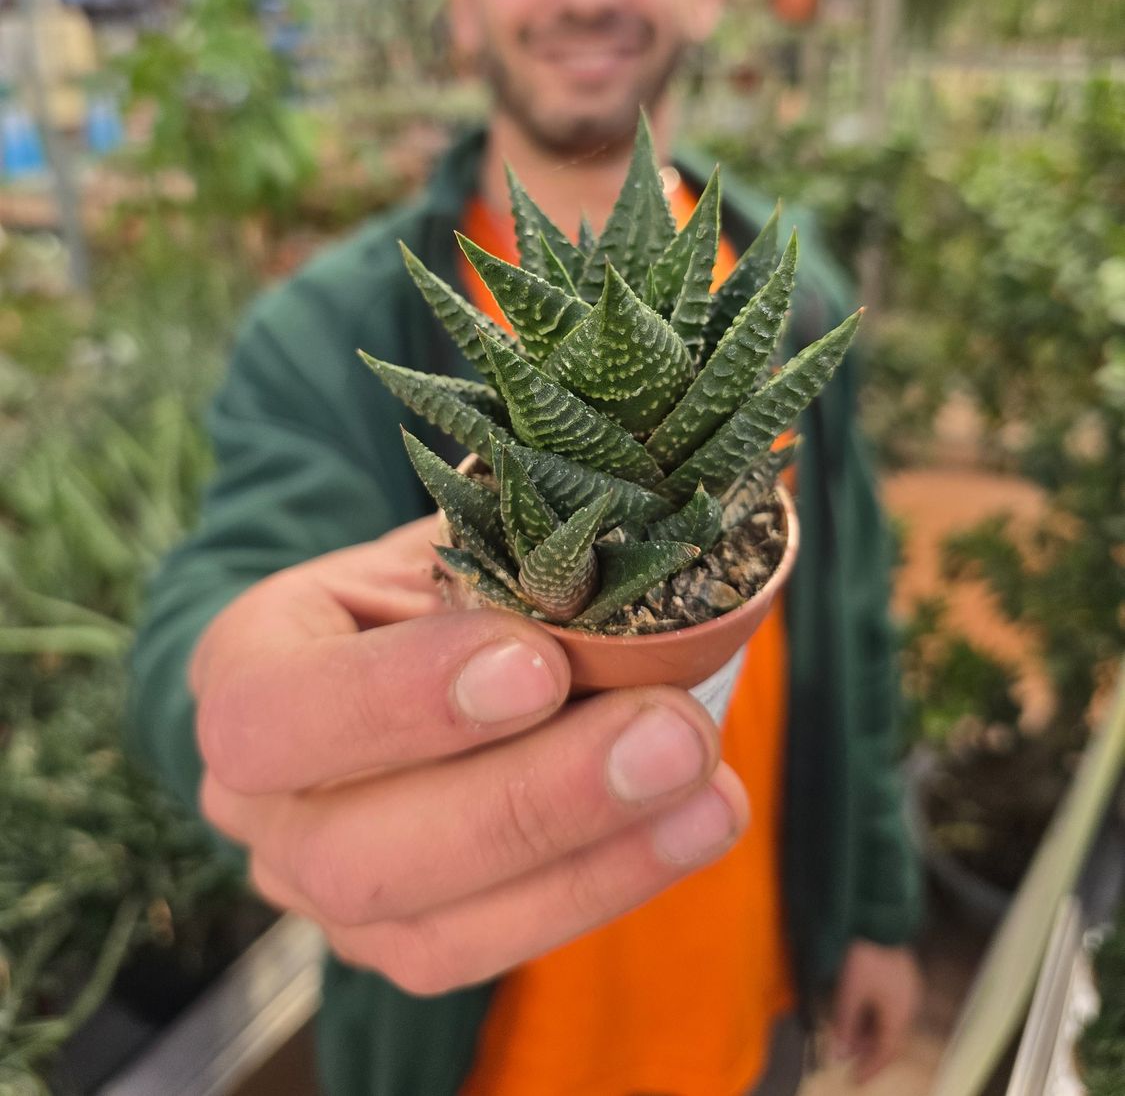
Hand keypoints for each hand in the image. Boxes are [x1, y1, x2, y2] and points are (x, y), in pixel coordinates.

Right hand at [190, 515, 747, 995]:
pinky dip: (606, 882)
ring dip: (589, 856)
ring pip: (428, 925)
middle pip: (356, 849)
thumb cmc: (424, 581)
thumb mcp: (444, 539)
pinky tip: (699, 819)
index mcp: (244, 666)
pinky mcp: (398, 937)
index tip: (539, 664)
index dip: (400, 701)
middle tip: (669, 733)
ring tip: (707, 786)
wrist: (401, 651)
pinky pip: (492, 946)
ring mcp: (317, 888)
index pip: (279, 710)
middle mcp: (255, 800)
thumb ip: (508, 556)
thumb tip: (634, 550)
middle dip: (527, 800)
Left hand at [829, 940, 921, 1083]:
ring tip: (851, 1037)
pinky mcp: (904, 979)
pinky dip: (876, 1018)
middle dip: (870, 1052)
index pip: (886, 1052)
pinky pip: (892, 1009)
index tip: (855, 1079)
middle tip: (850, 1059)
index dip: (870, 1068)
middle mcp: (909, 1008)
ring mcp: (909, 992)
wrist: (881, 921)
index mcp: (900, 1016)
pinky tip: (861, 1014)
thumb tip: (839, 1055)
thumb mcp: (850, 993)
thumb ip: (845, 1025)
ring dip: (872, 1034)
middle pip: (891, 1040)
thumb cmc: (866, 957)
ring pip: (891, 1024)